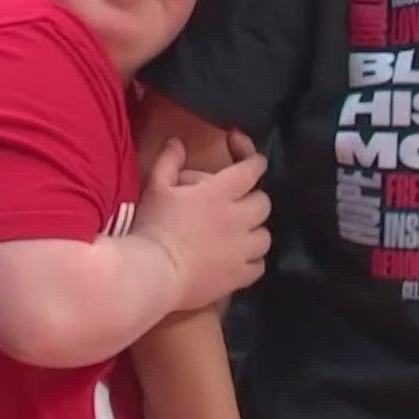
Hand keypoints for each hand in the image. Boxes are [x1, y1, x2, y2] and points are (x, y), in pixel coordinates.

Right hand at [135, 132, 270, 311]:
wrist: (153, 274)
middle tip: (237, 201)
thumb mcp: (155, 187)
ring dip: (254, 230)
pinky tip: (238, 260)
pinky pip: (258, 266)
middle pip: (263, 202)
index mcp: (220, 193)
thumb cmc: (154, 227)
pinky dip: (252, 260)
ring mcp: (242, 250)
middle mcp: (238, 218)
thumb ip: (169, 161)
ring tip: (239, 233)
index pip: (251, 169)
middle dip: (253, 198)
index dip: (254, 159)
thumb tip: (177, 141)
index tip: (250, 158)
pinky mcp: (239, 276)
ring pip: (265, 235)